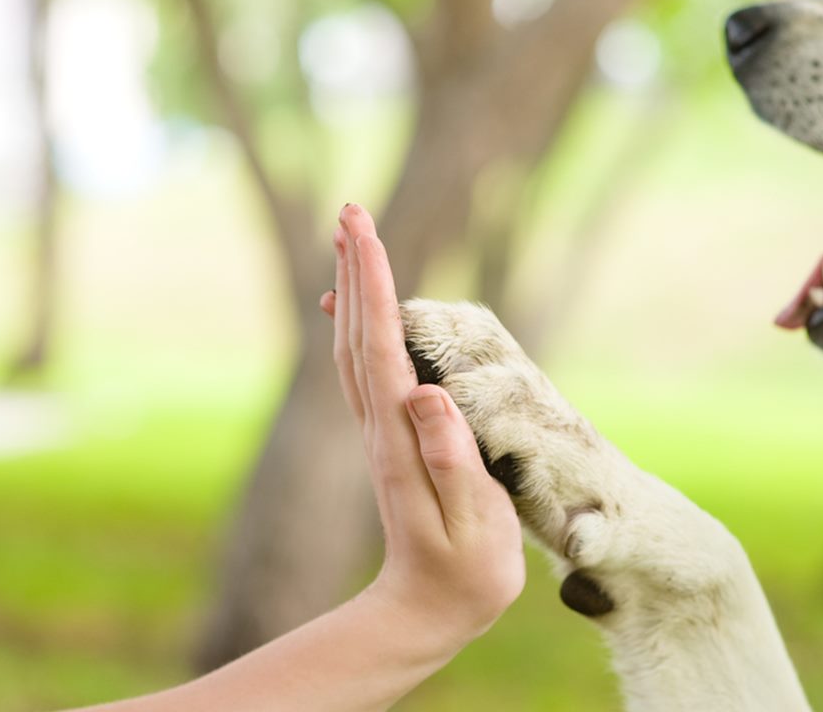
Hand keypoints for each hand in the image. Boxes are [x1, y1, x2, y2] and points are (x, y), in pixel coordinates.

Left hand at [320, 204, 524, 649]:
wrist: (428, 610)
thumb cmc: (465, 573)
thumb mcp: (471, 524)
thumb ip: (452, 460)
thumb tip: (425, 393)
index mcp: (400, 440)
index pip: (383, 349)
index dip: (377, 288)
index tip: (367, 232)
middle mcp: (380, 428)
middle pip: (358, 335)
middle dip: (357, 270)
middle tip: (351, 211)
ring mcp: (380, 432)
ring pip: (356, 347)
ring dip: (354, 290)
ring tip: (353, 242)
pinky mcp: (390, 438)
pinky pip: (367, 368)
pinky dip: (362, 324)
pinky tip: (363, 307)